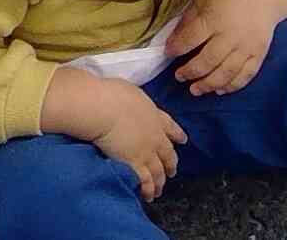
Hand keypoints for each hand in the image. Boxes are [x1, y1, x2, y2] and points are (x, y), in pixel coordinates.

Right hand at [81, 78, 185, 198]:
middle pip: (168, 154)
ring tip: (158, 190)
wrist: (103, 108)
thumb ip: (137, 102)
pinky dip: (148, 189)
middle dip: (171, 164)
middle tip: (172, 171)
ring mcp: (146, 152)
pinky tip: (148, 195)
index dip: (177, 134)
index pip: (171, 126)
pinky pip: (145, 180)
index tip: (183, 140)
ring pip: (159, 171)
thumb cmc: (111, 95)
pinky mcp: (134, 163)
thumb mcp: (131, 91)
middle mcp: (155, 136)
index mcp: (154, 116)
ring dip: (160, 182)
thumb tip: (132, 103)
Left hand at [168, 0, 286, 97]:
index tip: (168, 53)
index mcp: (214, 19)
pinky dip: (232, 86)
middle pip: (208, 61)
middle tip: (179, 77)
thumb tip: (173, 42)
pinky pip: (245, 75)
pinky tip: (220, 91)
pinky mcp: (259, 55)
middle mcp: (231, 35)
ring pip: (226, 73)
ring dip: (208, 84)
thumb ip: (188, 20)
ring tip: (195, 90)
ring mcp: (246, 47)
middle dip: (190, 72)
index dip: (176, 48)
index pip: (190, 39)